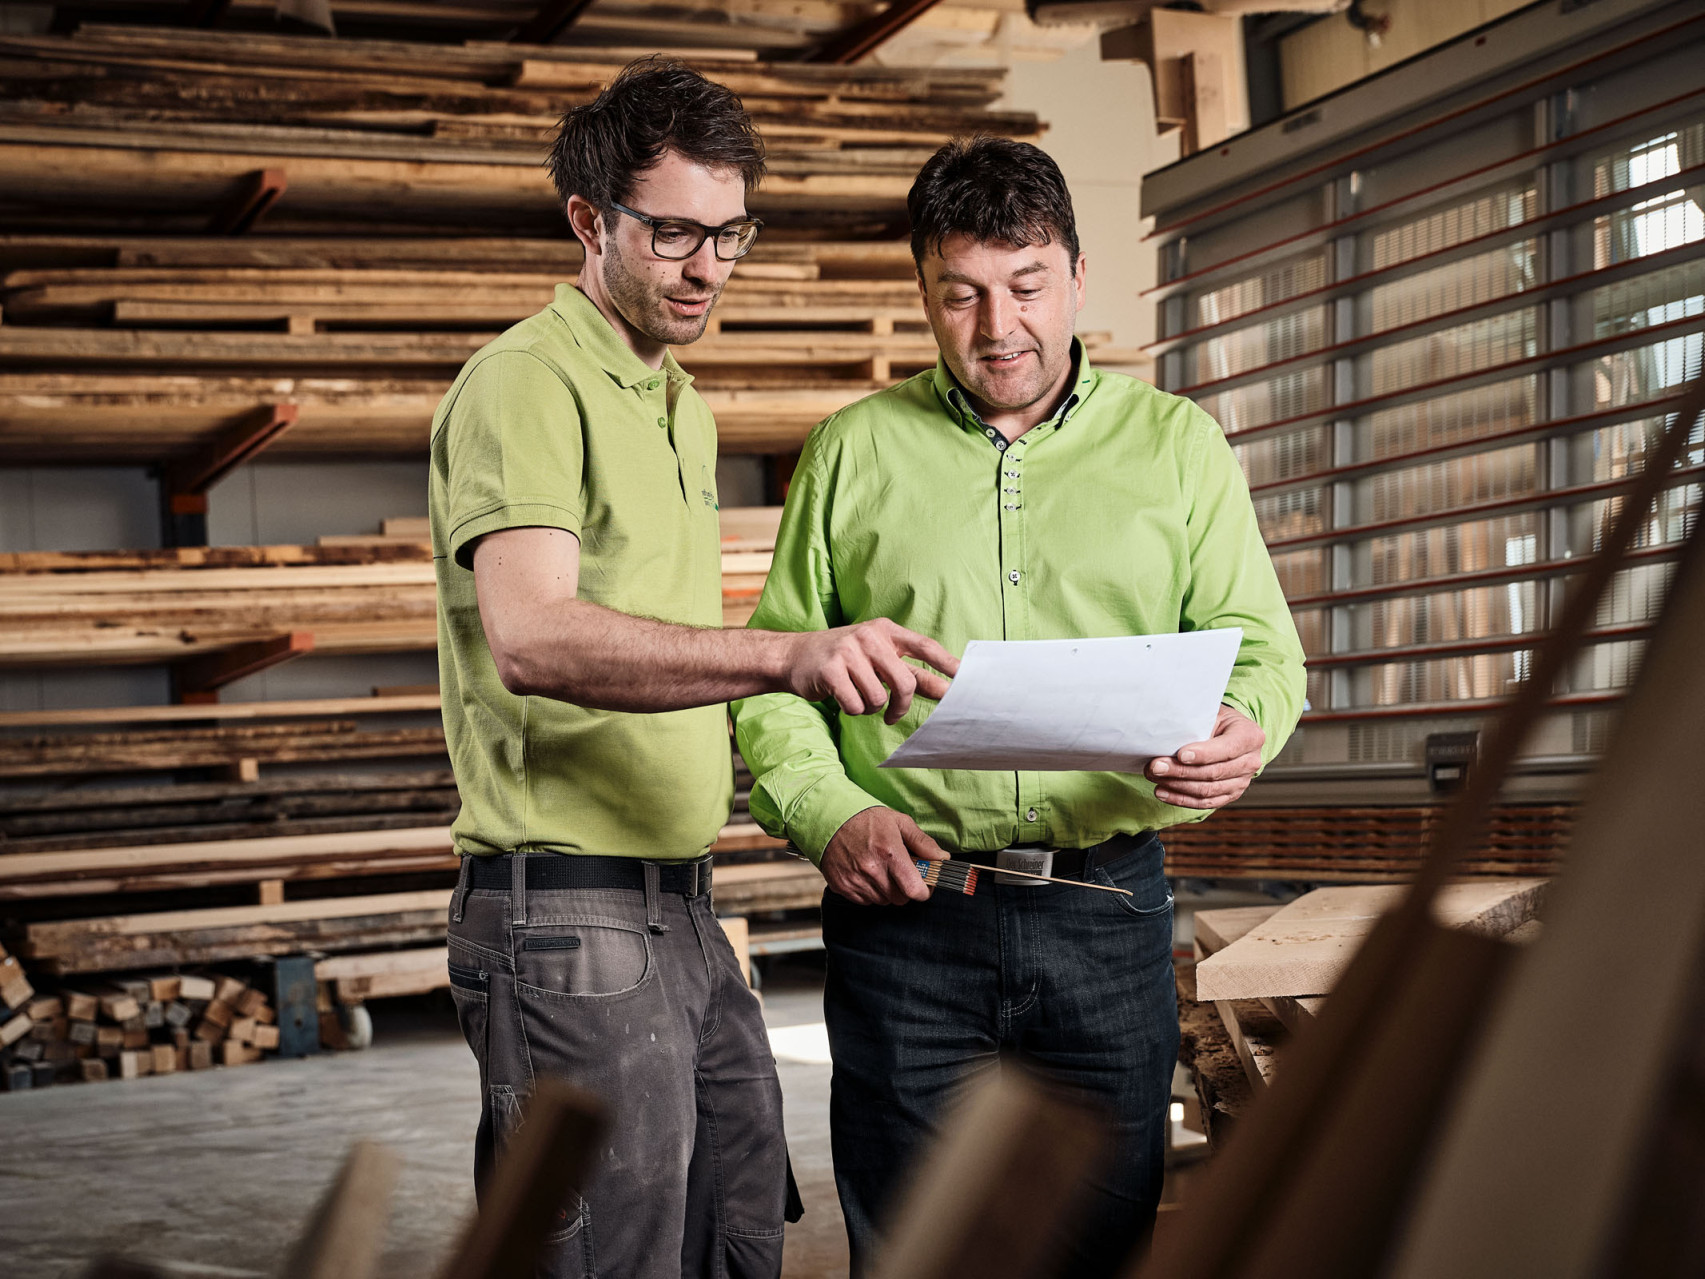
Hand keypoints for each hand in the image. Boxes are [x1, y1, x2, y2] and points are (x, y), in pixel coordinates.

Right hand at [786, 619, 958, 723]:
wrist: (793, 656)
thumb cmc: (844, 660)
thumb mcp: (878, 659)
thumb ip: (910, 672)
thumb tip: (946, 689)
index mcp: (886, 630)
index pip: (924, 646)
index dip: (946, 663)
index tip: (965, 678)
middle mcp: (869, 636)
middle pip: (904, 682)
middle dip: (901, 705)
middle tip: (892, 715)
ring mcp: (848, 651)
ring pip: (878, 698)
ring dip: (871, 708)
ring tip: (858, 697)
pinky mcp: (830, 670)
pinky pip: (856, 705)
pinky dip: (853, 710)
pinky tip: (843, 698)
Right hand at [820, 807, 945, 904]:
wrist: (828, 818)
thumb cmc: (865, 818)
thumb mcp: (899, 822)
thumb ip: (922, 842)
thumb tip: (942, 858)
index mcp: (890, 853)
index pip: (915, 891)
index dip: (924, 891)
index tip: (924, 884)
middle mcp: (872, 870)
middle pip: (900, 899)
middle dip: (905, 889)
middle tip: (900, 873)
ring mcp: (856, 880)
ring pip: (883, 901)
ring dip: (887, 891)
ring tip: (881, 870)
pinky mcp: (842, 886)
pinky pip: (865, 901)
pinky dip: (869, 892)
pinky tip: (866, 874)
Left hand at [1145, 704, 1264, 810]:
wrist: (1228, 731)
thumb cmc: (1217, 719)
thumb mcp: (1211, 712)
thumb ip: (1197, 724)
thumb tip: (1168, 736)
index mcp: (1251, 736)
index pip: (1227, 749)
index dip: (1203, 754)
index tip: (1180, 755)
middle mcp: (1251, 761)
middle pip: (1214, 772)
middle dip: (1181, 771)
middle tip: (1155, 766)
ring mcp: (1242, 781)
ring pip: (1207, 790)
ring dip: (1177, 785)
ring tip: (1154, 777)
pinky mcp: (1230, 795)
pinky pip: (1205, 802)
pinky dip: (1181, 799)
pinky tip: (1162, 792)